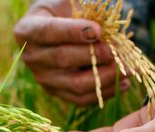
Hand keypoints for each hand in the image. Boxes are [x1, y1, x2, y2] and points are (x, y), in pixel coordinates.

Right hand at [14, 0, 129, 105]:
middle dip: (94, 55)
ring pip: (75, 84)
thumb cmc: (65, 12)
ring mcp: (43, 79)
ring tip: (126, 68)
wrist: (57, 30)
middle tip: (116, 50)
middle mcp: (31, 57)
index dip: (73, 32)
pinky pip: (82, 99)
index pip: (49, 32)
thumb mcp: (69, 3)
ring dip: (105, 77)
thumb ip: (84, 12)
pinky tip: (123, 82)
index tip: (98, 30)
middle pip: (63, 60)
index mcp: (27, 30)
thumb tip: (106, 31)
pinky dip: (105, 92)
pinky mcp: (57, 93)